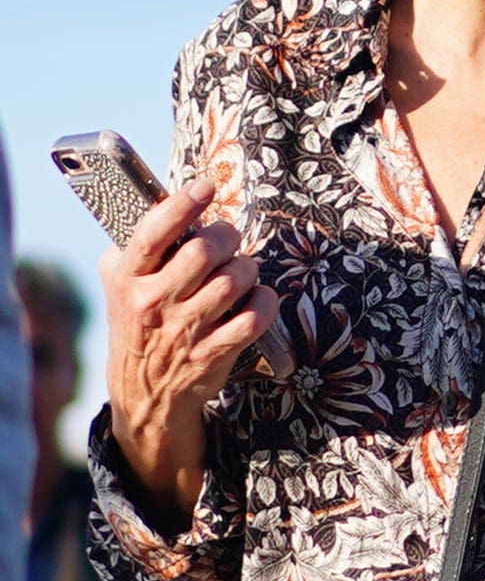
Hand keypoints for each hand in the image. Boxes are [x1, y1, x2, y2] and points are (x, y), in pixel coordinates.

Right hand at [101, 181, 277, 526]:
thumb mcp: (122, 286)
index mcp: (128, 280)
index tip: (204, 187)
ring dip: (248, 269)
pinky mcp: (213, 353)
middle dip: (228, 237)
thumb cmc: (140, 324)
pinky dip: (265, 301)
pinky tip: (256, 299)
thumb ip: (138, 248)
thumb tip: (165, 204)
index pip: (152, 233)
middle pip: (206, 250)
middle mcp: (153, 303)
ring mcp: (184, 330)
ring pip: (236, 278)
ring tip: (240, 272)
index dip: (182, 205)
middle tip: (228, 240)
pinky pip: (256, 315)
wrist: (144, 393)